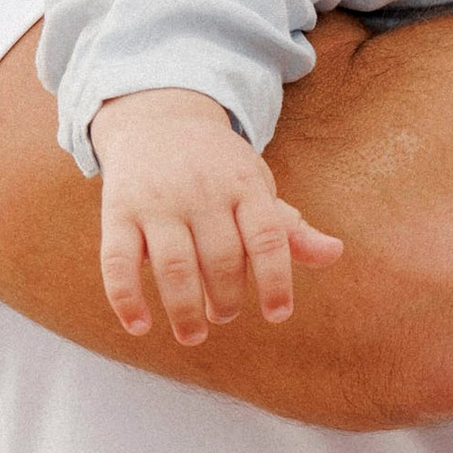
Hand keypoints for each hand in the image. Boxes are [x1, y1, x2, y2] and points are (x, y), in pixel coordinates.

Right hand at [89, 87, 344, 345]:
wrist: (157, 118)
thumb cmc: (218, 168)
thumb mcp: (256, 186)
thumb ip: (289, 229)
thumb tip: (334, 254)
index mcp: (244, 186)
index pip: (268, 237)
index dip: (277, 279)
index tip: (278, 314)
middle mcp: (202, 192)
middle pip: (221, 258)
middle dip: (227, 299)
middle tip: (226, 315)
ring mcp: (158, 203)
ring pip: (174, 266)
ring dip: (185, 310)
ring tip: (193, 334)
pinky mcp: (118, 212)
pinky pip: (118, 262)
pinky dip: (127, 299)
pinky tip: (140, 326)